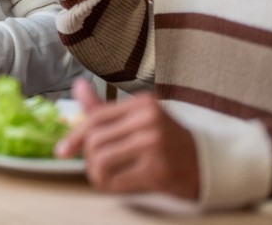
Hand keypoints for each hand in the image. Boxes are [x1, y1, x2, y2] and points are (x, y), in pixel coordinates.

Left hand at [56, 78, 199, 199]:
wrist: (208, 164)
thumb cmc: (166, 141)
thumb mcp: (138, 118)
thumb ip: (105, 108)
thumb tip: (77, 86)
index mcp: (141, 103)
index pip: (95, 117)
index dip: (74, 136)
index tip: (62, 152)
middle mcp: (148, 119)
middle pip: (95, 139)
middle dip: (89, 158)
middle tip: (96, 167)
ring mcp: (154, 143)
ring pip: (101, 159)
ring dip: (96, 173)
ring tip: (104, 177)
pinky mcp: (159, 169)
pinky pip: (117, 179)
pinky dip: (109, 185)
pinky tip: (115, 184)